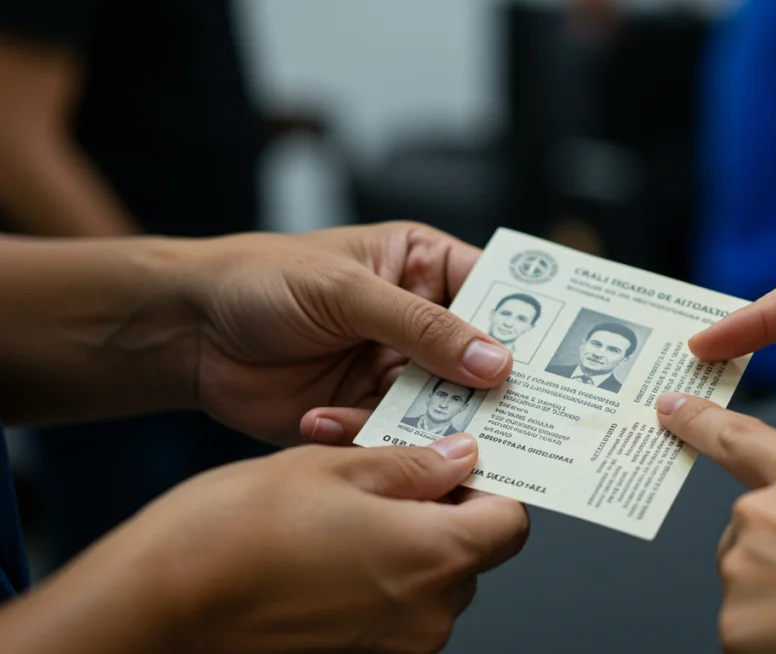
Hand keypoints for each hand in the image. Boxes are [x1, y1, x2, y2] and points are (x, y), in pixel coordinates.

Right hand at [0, 435, 528, 653]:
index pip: (511, 523)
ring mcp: (393, 649)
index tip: (462, 466)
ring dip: (404, 550)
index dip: (491, 489)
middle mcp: (426, 617)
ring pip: (429, 587)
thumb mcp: (336, 467)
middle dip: (441, 516)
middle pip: (469, 556)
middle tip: (389, 480)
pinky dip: (375, 585)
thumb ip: (414, 465)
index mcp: (435, 558)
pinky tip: (325, 556)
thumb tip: (460, 458)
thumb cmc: (235, 533)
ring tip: (343, 516)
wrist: (158, 605)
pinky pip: (391, 617)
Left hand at [179, 222, 512, 445]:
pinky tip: (321, 419)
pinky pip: (393, 437)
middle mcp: (419, 325)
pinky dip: (367, 437)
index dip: (531, 325)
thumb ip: (422, 327)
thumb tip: (496, 362)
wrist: (185, 332)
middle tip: (508, 417)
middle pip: (481, 362)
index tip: (562, 361)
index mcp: (424, 270)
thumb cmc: (260, 280)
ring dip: (429, 424)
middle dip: (489, 390)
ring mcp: (394, 373)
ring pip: (444, 408)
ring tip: (410, 431)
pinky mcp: (365, 417)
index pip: (498, 294)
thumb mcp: (346, 290)